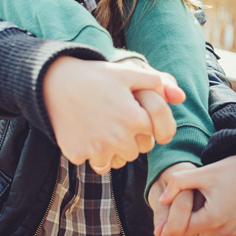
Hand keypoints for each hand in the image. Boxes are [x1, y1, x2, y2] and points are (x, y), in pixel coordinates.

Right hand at [43, 56, 183, 172]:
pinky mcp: (78, 154)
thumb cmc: (96, 76)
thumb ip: (158, 84)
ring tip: (101, 127)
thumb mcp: (128, 73)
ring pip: (116, 161)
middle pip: (136, 151)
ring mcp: (97, 149)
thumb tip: (181, 97)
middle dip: (130, 140)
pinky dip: (92, 153)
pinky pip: (94, 163)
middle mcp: (118, 138)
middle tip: (114, 120)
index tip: (131, 114)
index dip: (143, 124)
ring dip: (113, 150)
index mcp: (135, 119)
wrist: (54, 82)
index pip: (153, 135)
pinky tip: (86, 133)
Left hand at [153, 146, 235, 235]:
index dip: (169, 227)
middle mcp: (227, 231)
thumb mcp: (202, 172)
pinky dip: (216, 231)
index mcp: (213, 218)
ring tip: (195, 216)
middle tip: (174, 222)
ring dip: (200, 233)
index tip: (160, 226)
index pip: (181, 231)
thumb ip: (177, 183)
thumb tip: (161, 200)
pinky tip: (215, 215)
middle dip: (183, 232)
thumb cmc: (230, 169)